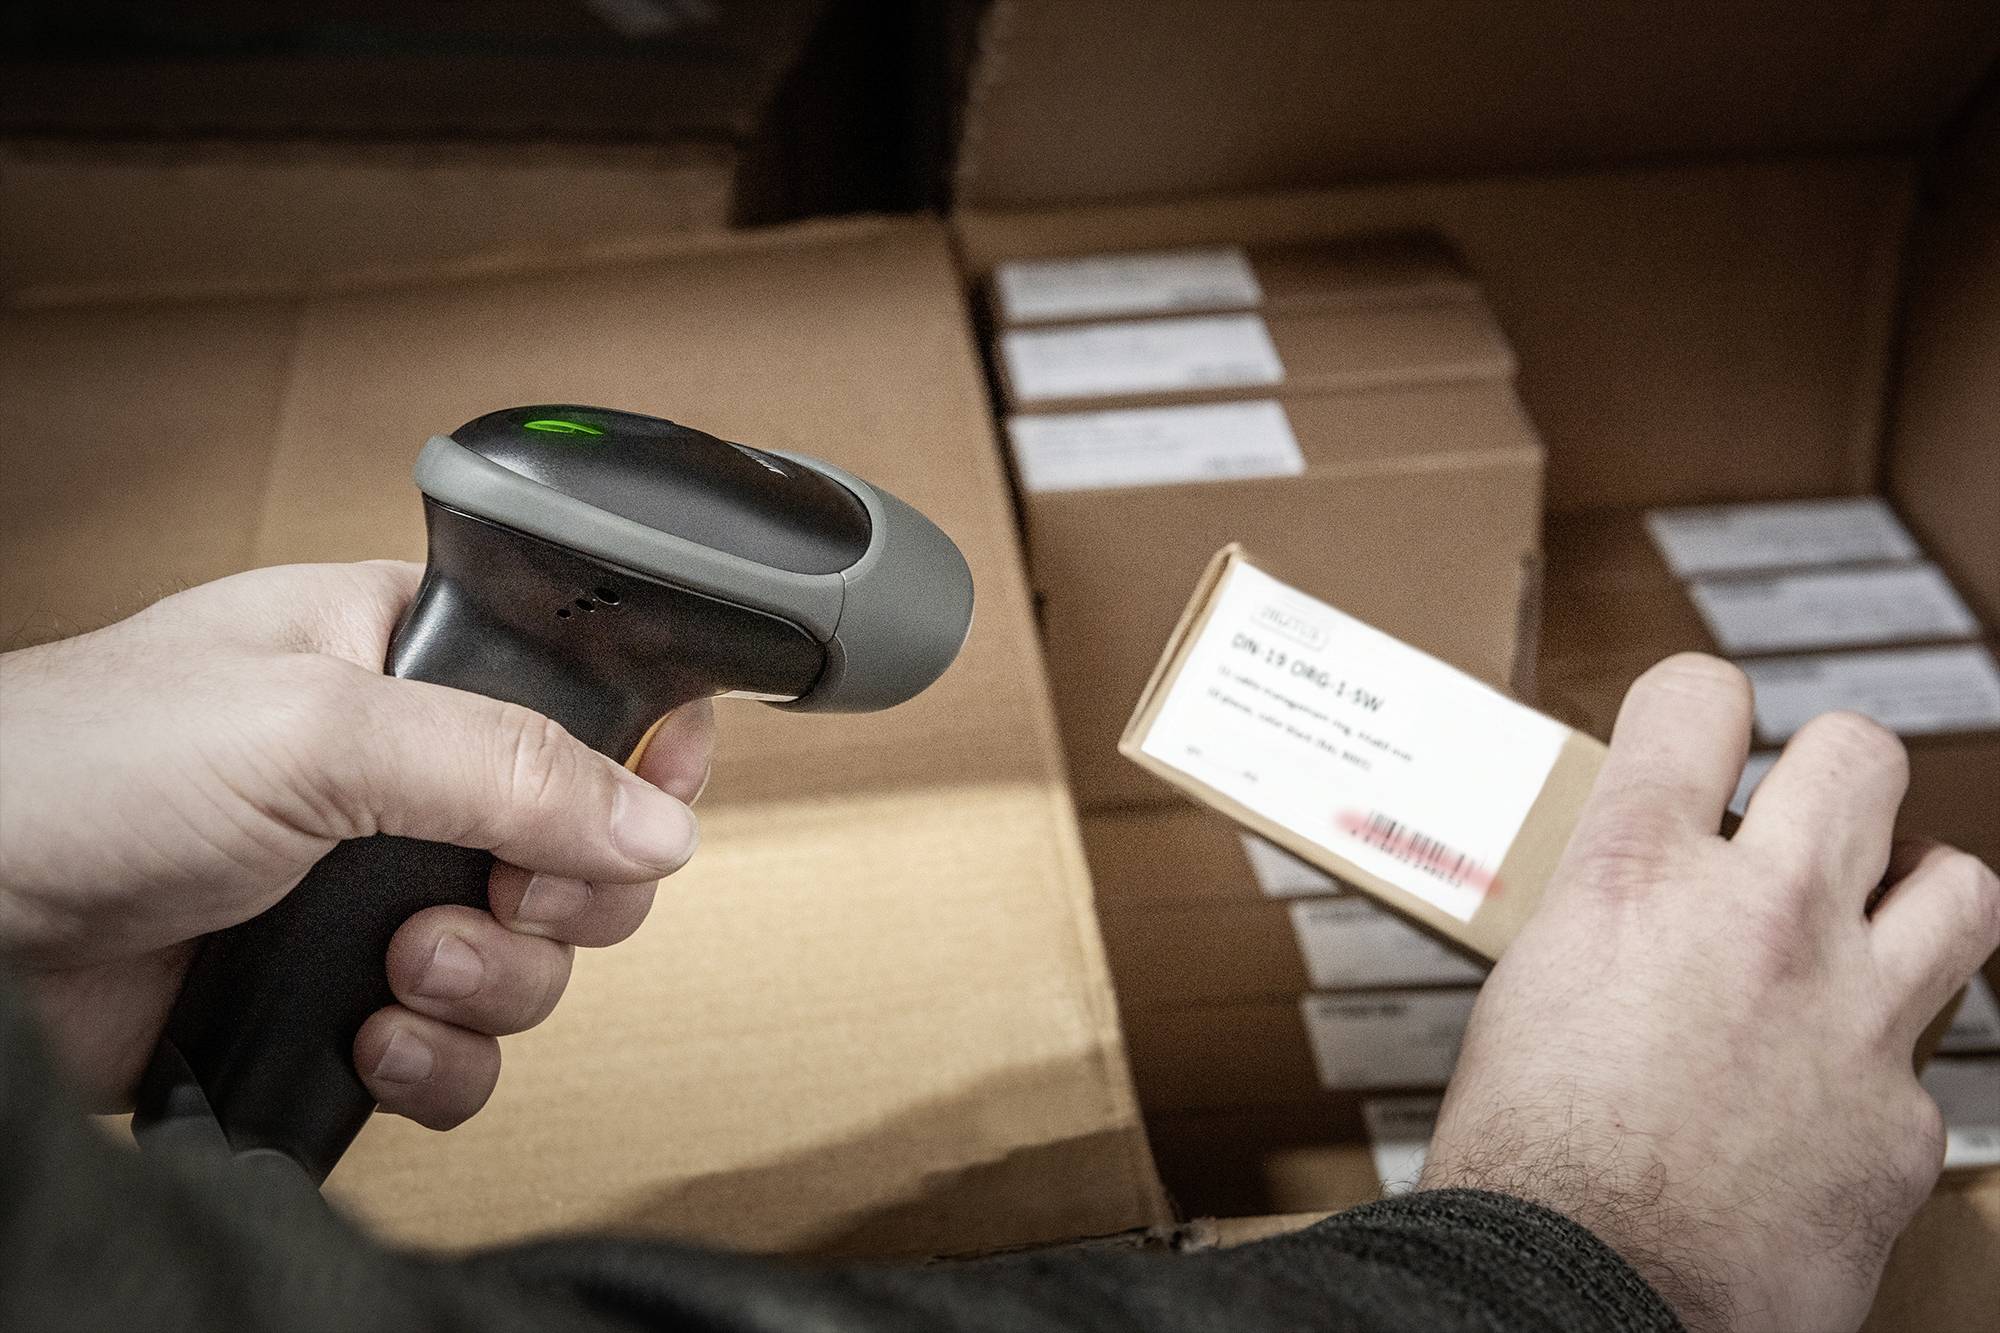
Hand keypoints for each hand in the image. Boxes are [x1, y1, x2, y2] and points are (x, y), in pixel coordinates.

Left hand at [0, 561, 712, 1128]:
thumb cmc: (79, 767)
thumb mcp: (316, 726)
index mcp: (406, 660)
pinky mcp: (340, 996)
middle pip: (584, 844)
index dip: (642, 749)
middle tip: (499, 893)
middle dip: (561, 892)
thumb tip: (659, 822)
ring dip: (492, 980)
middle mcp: (406, 776)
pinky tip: (373, 1038)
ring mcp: (375, 891)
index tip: (650, 802)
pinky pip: (465, 1046)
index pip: (583, 692)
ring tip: (401, 965)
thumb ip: (506, 764)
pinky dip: (441, 1061)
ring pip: (535, 956)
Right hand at [1420, 654, 1999, 1330]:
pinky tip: (1826, 1103)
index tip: (1703, 734)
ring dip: (1913, 897)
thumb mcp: (1530, 992)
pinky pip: (1927, 1062)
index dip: (1701, 708)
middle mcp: (1759, 919)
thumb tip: (1648, 904)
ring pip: (1960, 887)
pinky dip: (1883, 1070)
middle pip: (1860, 757)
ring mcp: (1852, 1018)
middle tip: (1804, 824)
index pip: (1700, 699)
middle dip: (1835, 776)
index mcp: (1635, 876)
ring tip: (1867, 932)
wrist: (1576, 1303)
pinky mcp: (1901, 1123)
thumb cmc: (1523, 1165)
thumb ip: (1611, 921)